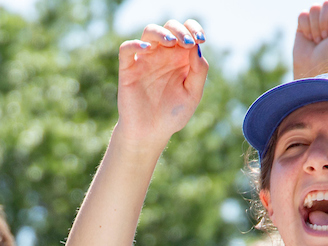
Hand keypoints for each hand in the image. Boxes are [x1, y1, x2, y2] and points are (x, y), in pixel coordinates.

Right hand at [116, 20, 208, 147]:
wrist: (149, 134)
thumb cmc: (172, 115)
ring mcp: (145, 60)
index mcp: (180, 58)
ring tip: (171, 42)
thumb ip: (199, 71)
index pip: (187, 32)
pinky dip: (134, 44)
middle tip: (187, 43)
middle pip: (170, 27)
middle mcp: (163, 55)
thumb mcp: (193, 94)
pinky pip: (127, 49)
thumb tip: (196, 47)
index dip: (194, 29)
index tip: (200, 40)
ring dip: (161, 32)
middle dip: (180, 30)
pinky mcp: (128, 69)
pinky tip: (146, 49)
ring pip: (149, 32)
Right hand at [293, 0, 327, 79]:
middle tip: (325, 37)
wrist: (313, 69)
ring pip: (314, 8)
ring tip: (317, 40)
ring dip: (315, 27)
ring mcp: (317, 20)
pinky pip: (302, 15)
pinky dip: (305, 28)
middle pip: (327, 3)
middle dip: (323, 21)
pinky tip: (309, 38)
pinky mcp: (303, 25)